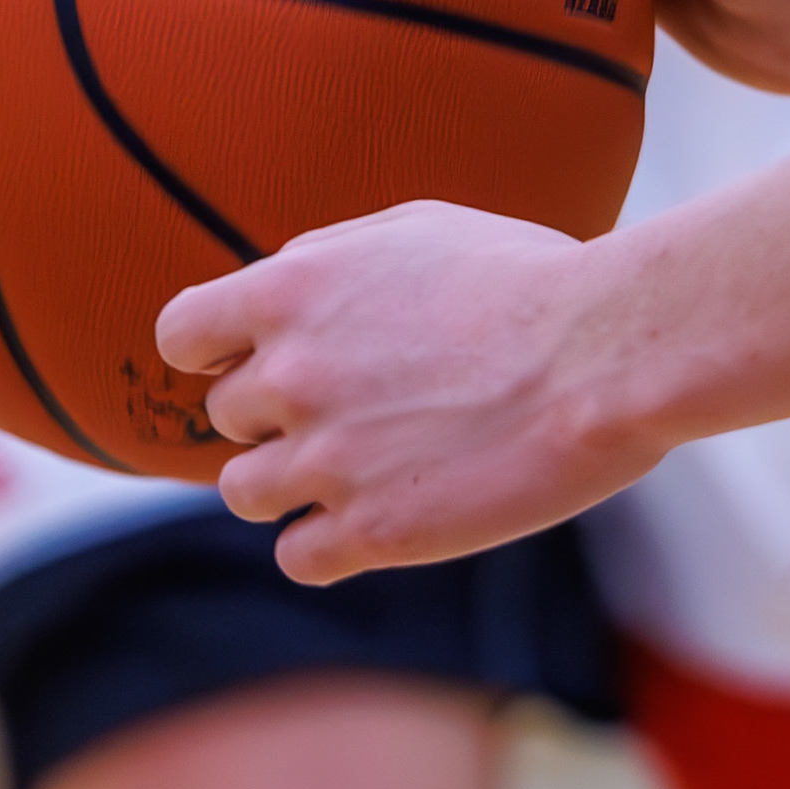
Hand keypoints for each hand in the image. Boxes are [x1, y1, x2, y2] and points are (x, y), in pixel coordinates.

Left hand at [161, 197, 639, 582]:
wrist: (607, 353)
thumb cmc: (528, 279)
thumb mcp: (414, 232)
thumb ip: (326, 264)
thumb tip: (276, 295)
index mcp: (290, 292)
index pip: (182, 334)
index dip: (215, 353)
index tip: (254, 361)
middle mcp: (289, 377)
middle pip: (226, 420)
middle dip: (280, 417)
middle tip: (360, 411)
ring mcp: (325, 460)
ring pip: (246, 493)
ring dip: (295, 484)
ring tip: (371, 467)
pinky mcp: (370, 532)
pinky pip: (297, 556)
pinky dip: (329, 543)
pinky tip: (386, 514)